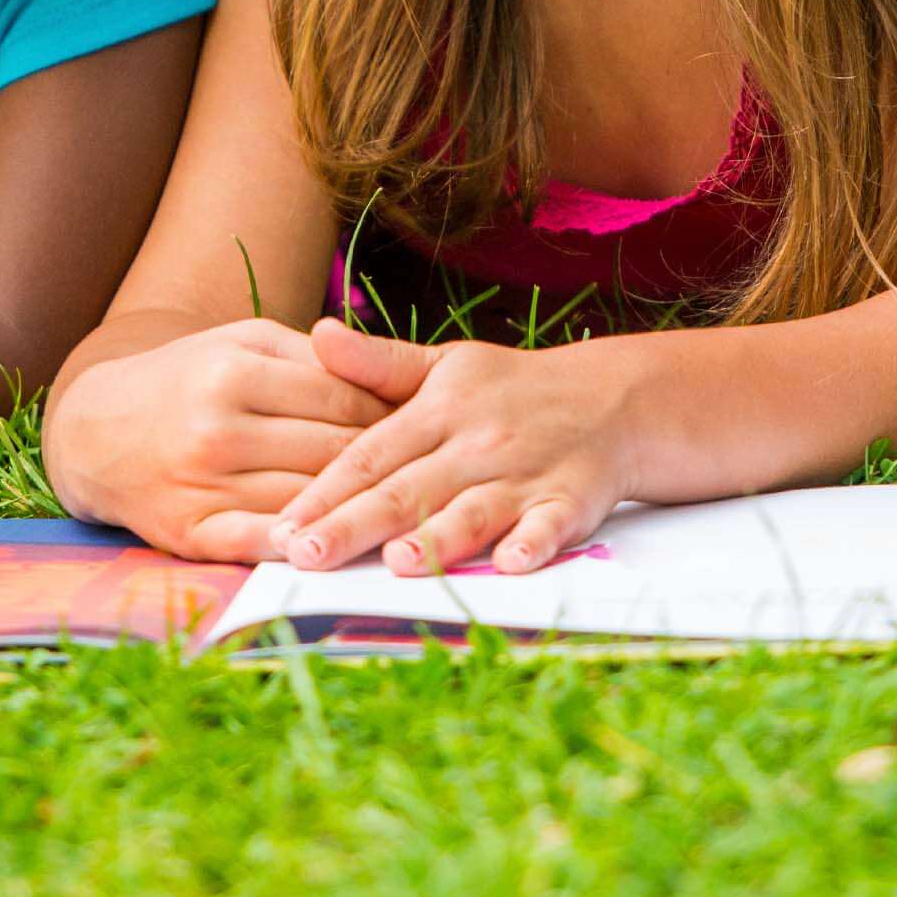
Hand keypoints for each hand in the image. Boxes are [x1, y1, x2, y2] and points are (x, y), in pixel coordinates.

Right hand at [39, 318, 406, 561]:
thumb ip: (313, 357)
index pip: (344, 402)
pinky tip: (334, 547)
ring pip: (306, 502)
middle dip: (386, 467)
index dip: (394, 418)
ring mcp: (203, 485)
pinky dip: (300, 547)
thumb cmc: (188, 377)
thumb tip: (390, 381)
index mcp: (238, 373)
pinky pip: (259, 543)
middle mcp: (220, 429)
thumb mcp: (242, 342)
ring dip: (357, 510)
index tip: (429, 428)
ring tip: (405, 513)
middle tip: (432, 473)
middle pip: (333, 456)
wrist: (95, 430)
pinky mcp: (188, 532)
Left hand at [269, 322, 635, 575]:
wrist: (613, 397)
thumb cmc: (512, 389)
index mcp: (439, 409)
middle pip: (409, 489)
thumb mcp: (445, 365)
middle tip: (307, 556)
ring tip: (396, 563)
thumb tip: (316, 333)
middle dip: (356, 524)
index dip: (325, 490)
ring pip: (474, 509)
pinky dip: (535, 542)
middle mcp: (478, 441)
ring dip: (438, 537)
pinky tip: (513, 563)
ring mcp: (526, 472)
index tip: (282, 525)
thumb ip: (379, 363)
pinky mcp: (572, 499)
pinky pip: (552, 524)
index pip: (370, 455)